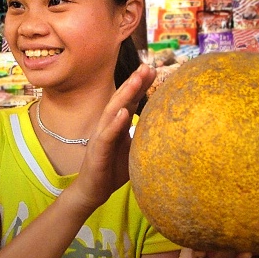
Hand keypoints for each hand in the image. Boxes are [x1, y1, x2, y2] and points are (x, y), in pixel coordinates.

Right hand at [73, 64, 155, 210]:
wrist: (93, 191)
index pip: (130, 100)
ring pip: (112, 111)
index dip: (140, 85)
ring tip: (136, 80)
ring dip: (124, 94)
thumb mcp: (133, 149)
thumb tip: (166, 128)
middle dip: (133, 82)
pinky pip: (106, 135)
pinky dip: (114, 122)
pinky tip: (123, 112)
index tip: (153, 69)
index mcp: (117, 124)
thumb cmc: (113, 169)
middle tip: (147, 66)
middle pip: (121, 99)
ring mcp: (101, 136)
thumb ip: (143, 135)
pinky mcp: (97, 151)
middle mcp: (108, 125)